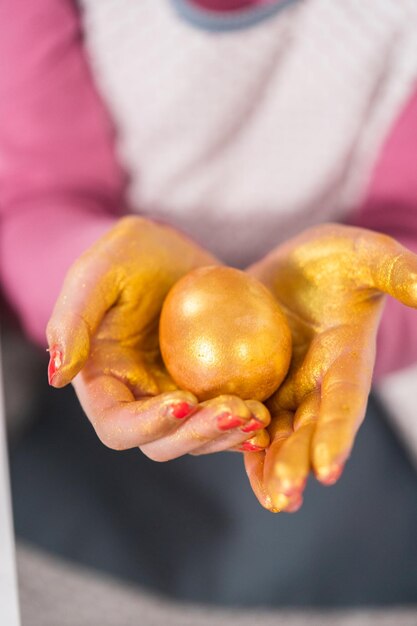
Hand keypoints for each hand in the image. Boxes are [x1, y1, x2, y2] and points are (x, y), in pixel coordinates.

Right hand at [47, 216, 269, 460]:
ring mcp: (178, 397)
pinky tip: (268, 414)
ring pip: (199, 438)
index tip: (184, 399)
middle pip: (164, 442)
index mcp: (106, 384)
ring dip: (228, 435)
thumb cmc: (125, 257)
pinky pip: (228, 416)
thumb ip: (72, 319)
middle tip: (236, 411)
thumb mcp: (96, 272)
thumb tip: (58, 375)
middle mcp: (140, 400)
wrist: (166, 253)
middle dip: (198, 435)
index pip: (118, 424)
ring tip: (258, 415)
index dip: (148, 424)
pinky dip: (247, 423)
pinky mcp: (211, 388)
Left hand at [243, 223, 416, 511]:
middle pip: (310, 428)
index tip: (330, 470)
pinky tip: (221, 455)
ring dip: (272, 465)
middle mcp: (320, 384)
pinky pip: (246, 412)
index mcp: (348, 362)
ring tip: (269, 499)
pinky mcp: (257, 380)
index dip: (338, 434)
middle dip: (300, 463)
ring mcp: (287, 386)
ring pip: (279, 432)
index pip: (345, 402)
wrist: (298, 266)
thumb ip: (397, 272)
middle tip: (287, 497)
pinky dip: (236, 435)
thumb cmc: (336, 258)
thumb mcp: (365, 254)